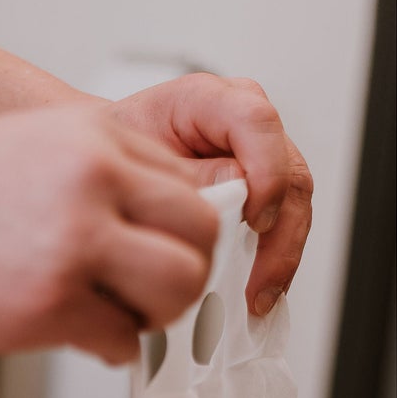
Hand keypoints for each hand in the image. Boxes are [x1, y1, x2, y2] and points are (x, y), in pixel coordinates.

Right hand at [0, 104, 219, 365]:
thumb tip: (135, 222)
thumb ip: (87, 175)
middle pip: (199, 231)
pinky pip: (121, 338)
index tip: (156, 253)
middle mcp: (92, 180)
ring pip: (178, 285)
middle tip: (152, 294)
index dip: (175, 228)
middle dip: (183, 272)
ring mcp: (75, 242)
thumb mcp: (20, 150)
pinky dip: (110, 347)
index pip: (183, 182)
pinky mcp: (50, 303)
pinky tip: (78, 337)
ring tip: (122, 320)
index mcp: (88, 136)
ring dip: (157, 314)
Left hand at [108, 73, 312, 316]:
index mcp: (209, 101)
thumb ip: (183, 177)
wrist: (103, 166)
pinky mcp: (260, 191)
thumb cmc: (113, 155)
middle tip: (260, 279)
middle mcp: (242, 126)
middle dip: (280, 232)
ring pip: (293, 202)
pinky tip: (259, 291)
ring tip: (260, 296)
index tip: (254, 218)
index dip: (266, 171)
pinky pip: (281, 223)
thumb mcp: (132, 162)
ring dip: (281, 254)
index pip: (256, 122)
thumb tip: (233, 198)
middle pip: (288, 171)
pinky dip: (272, 259)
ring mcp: (257, 158)